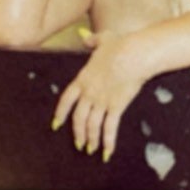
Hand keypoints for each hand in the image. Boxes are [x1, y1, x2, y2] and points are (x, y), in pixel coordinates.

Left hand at [51, 29, 146, 161]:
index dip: (61, 113)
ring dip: (91, 139)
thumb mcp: (103, 39)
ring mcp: (102, 101)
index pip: (67, 99)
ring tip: (91, 148)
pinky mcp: (116, 107)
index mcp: (83, 78)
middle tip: (78, 143)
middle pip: (79, 118)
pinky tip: (107, 152)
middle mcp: (89, 93)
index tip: (56, 124)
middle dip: (77, 132)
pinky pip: (110, 128)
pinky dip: (108, 142)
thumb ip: (92, 40)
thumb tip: (85, 38)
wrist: (133, 55)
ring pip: (92, 125)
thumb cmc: (120, 45)